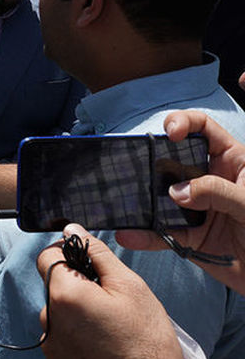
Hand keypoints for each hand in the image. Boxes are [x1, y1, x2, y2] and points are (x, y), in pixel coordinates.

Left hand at [37, 224, 181, 358]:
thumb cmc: (145, 340)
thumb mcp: (129, 286)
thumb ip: (98, 253)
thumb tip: (74, 229)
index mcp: (63, 294)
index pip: (46, 255)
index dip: (66, 251)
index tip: (87, 260)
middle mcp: (48, 318)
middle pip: (54, 284)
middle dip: (78, 284)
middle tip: (109, 300)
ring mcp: (50, 342)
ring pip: (59, 310)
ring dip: (78, 310)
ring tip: (109, 325)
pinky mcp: (55, 358)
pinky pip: (62, 333)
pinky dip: (78, 331)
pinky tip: (102, 340)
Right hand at [116, 110, 244, 293]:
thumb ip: (218, 191)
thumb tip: (176, 192)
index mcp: (231, 162)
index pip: (203, 128)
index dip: (184, 123)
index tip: (171, 133)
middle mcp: (209, 180)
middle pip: (173, 159)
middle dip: (153, 160)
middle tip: (141, 167)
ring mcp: (196, 207)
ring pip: (161, 196)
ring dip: (142, 199)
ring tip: (126, 200)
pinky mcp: (188, 235)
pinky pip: (161, 232)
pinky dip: (144, 234)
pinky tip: (129, 234)